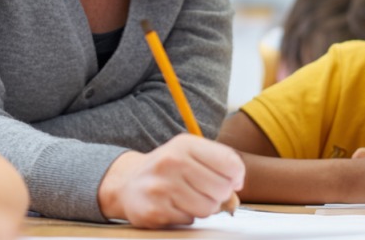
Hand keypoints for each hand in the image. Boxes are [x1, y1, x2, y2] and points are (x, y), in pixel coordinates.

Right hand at [98, 134, 243, 227]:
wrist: (128, 182)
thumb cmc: (168, 168)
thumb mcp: (191, 156)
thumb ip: (219, 168)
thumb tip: (235, 195)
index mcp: (184, 144)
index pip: (230, 163)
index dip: (237, 176)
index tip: (231, 180)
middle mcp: (171, 162)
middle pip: (222, 189)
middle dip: (219, 195)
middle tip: (205, 191)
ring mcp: (161, 187)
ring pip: (208, 208)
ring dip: (204, 207)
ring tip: (189, 198)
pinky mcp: (154, 210)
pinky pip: (189, 220)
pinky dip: (186, 216)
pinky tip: (174, 206)